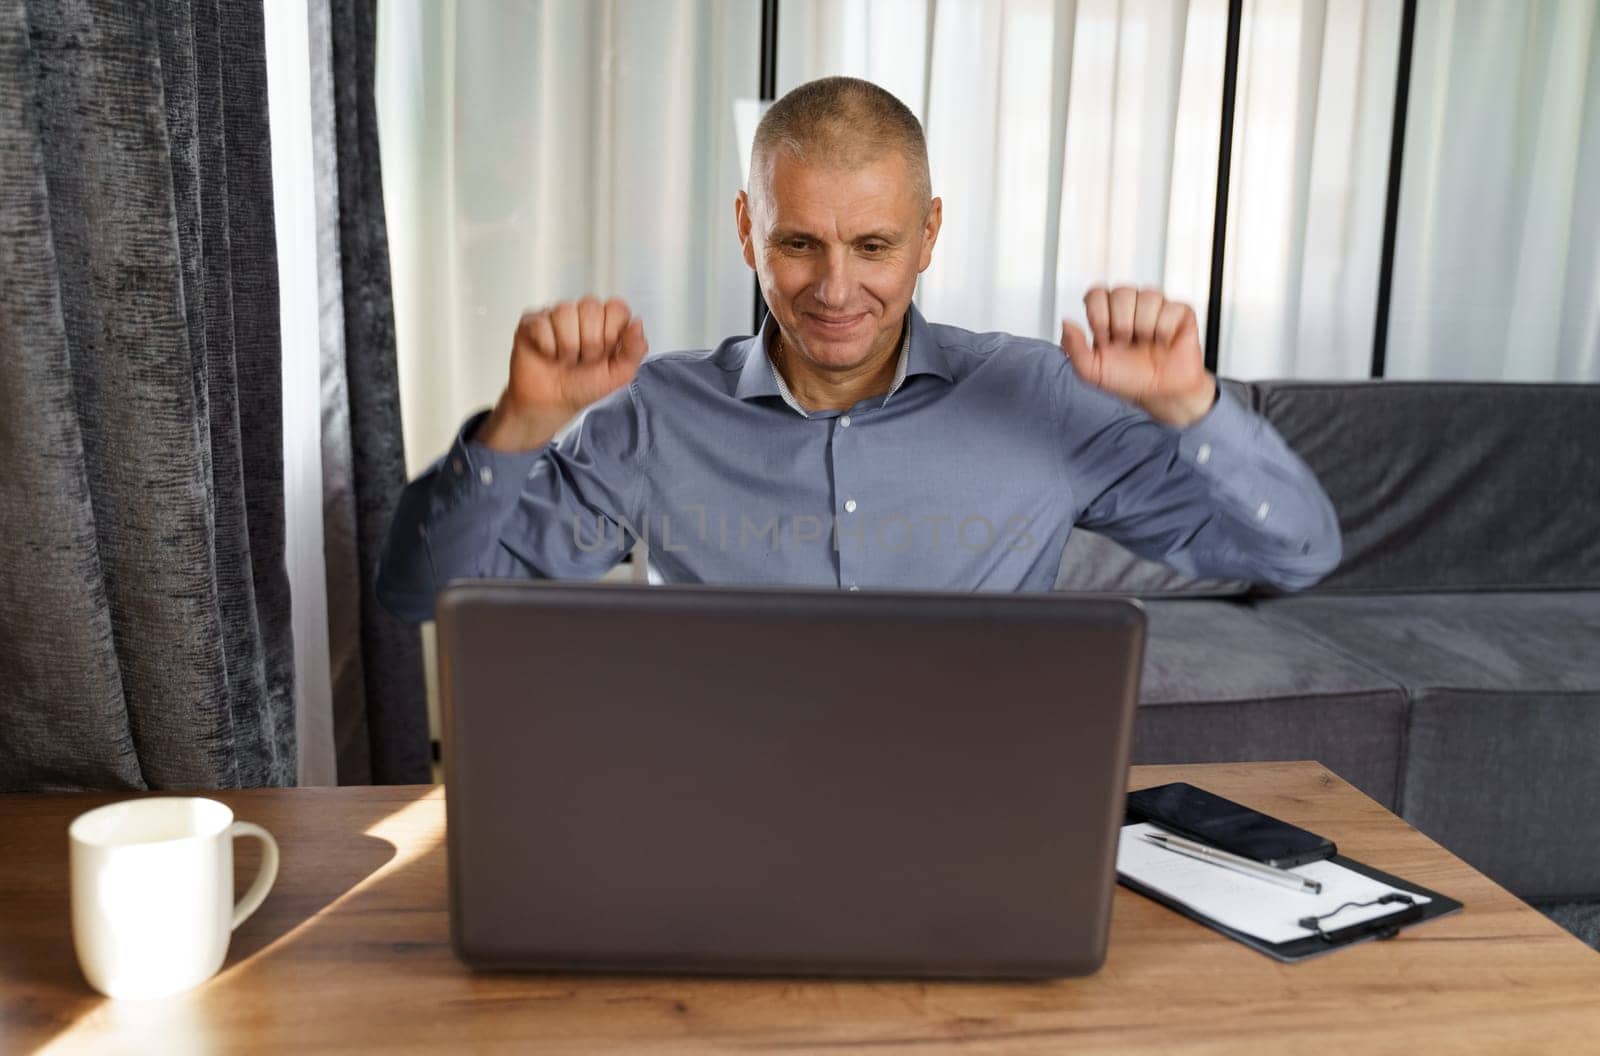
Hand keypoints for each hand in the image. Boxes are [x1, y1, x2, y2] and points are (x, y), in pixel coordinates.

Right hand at [476, 297, 648, 450]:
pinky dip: (547, 347)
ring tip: (566, 359)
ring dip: (567, 346)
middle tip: (583, 359)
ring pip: (565, 313)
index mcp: (606, 322)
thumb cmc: (584, 386)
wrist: (553, 404)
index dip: (611, 333)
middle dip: (589, 342)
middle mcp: (582, 314)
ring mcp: (556, 315)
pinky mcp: (532, 322)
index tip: (605, 352)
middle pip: (591, 307)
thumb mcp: (619, 374)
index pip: (616, 307)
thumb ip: (635, 349)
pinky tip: (548, 354)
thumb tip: (637, 323)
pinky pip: (542, 323)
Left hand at [1060, 286, 1215, 427]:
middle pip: (1121, 292)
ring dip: (1144, 327)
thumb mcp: (1091, 371)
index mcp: (1107, 314)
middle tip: (1126, 343)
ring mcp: (1155, 307)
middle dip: (1121, 323)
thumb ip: (1073, 348)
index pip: (1096, 293)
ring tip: (1146, 343)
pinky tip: (1163, 342)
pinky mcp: (1179, 312)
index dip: (1099, 315)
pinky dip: (1164, 331)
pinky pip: (1171, 308)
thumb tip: (1066, 323)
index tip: (1104, 340)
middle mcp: (1130, 306)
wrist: (1159, 394)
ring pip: (1147, 296)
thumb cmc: (1128, 380)